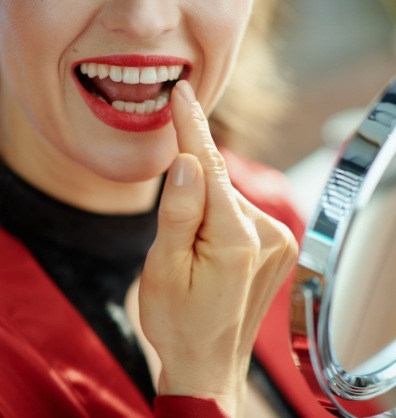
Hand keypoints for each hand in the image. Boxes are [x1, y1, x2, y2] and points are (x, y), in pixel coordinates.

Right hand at [128, 80, 297, 416]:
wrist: (208, 361)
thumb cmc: (179, 320)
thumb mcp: (163, 268)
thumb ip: (178, 212)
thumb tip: (186, 161)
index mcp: (234, 240)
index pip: (209, 167)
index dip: (191, 129)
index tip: (182, 94)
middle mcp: (268, 235)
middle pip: (219, 185)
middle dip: (191, 187)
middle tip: (175, 232)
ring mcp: (279, 241)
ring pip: (229, 199)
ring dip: (205, 208)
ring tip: (191, 252)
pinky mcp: (279, 247)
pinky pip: (241, 214)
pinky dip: (220, 217)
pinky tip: (209, 248)